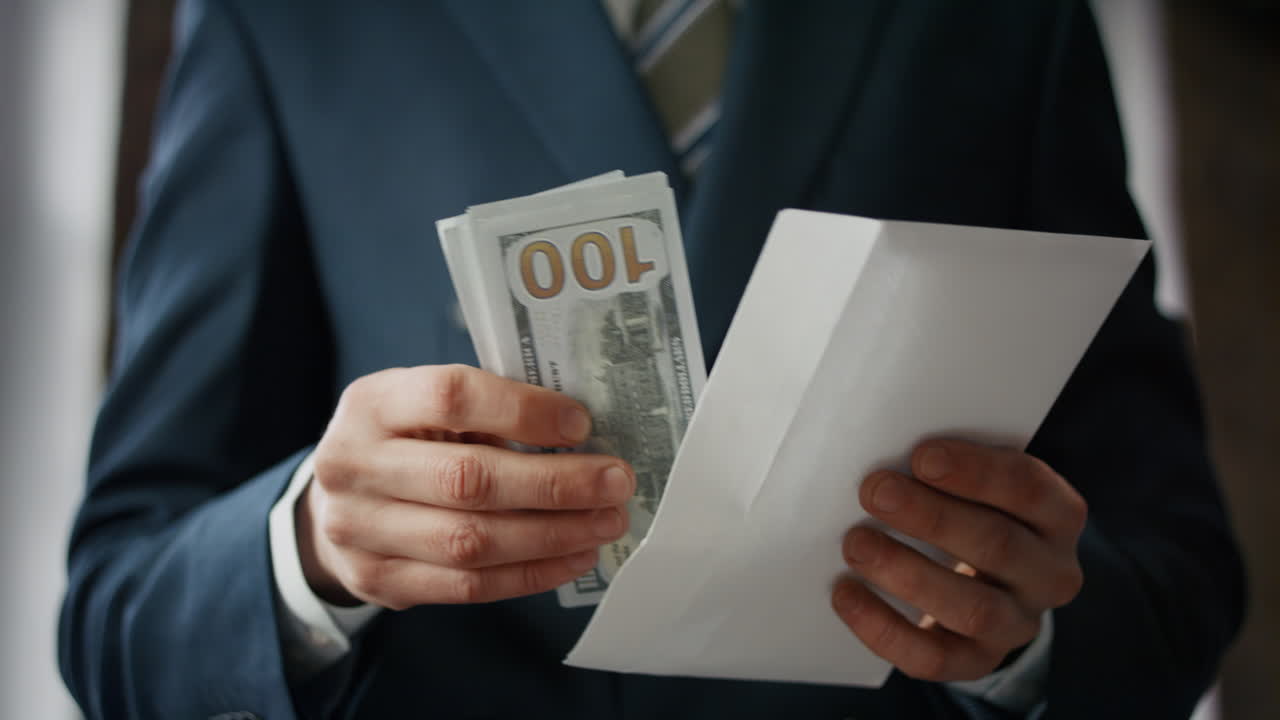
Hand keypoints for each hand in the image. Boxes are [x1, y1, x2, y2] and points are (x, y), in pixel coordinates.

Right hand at [299, 364, 632, 608]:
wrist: (336, 503)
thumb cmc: (406, 442)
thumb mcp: (425, 405)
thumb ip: (487, 409)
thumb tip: (581, 430)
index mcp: (372, 403)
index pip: (451, 396)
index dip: (523, 411)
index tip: (581, 424)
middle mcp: (354, 464)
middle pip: (468, 479)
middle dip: (555, 484)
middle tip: (616, 482)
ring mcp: (359, 530)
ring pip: (472, 540)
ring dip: (553, 535)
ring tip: (605, 523)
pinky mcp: (377, 581)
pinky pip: (467, 585)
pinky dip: (531, 573)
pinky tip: (574, 556)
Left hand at [831, 440, 1085, 681]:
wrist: (985, 581)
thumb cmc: (968, 508)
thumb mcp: (974, 482)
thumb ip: (945, 466)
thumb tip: (885, 452)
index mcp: (1058, 516)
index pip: (1029, 488)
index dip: (975, 471)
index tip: (921, 456)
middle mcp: (1050, 574)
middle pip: (998, 546)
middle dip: (931, 518)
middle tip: (875, 492)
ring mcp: (1017, 624)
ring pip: (972, 609)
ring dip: (908, 573)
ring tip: (857, 544)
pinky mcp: (976, 661)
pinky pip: (933, 657)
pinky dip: (883, 627)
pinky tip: (846, 593)